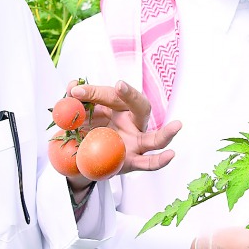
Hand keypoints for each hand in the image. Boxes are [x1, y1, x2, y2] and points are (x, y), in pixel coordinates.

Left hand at [66, 81, 181, 187]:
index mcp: (118, 105)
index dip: (92, 92)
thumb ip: (74, 102)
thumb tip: (71, 86)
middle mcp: (131, 121)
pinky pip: (148, 163)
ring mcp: (135, 142)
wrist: (78, 156)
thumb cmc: (84, 129)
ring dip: (166, 133)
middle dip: (130, 95)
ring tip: (177, 126)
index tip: (75, 90)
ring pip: (154, 138)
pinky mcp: (133, 161)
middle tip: (119, 86)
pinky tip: (170, 155)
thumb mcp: (75, 115)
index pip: (110, 95)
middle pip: (138, 106)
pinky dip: (160, 160)